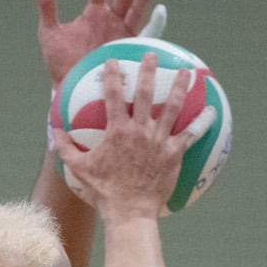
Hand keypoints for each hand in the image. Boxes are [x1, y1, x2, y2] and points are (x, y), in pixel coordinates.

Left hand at [36, 0, 158, 85]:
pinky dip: (155, 23)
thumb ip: (48, 6)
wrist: (72, 90)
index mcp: (94, 14)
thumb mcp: (50, 33)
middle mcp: (111, 21)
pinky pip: (145, 33)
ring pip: (136, 9)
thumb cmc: (60, 65)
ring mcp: (121, 34)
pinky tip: (161, 11)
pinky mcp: (129, 49)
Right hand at [53, 56, 203, 223]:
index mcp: (117, 131)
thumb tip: (54, 131)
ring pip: (172, 107)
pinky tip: (212, 111)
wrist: (130, 211)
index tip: (113, 61)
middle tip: (152, 55)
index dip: (112, 75)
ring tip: (185, 71)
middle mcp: (139, 130)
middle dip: (148, 70)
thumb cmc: (104, 192)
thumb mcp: (79, 169)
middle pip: (145, 93)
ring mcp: (158, 140)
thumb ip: (66, 148)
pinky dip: (202, 122)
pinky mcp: (173, 154)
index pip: (113, 95)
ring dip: (179, 86)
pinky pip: (191, 135)